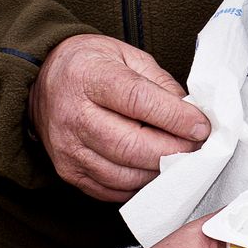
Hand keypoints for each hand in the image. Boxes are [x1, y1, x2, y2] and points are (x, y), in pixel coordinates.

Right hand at [28, 34, 210, 201]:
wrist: (46, 81)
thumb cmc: (94, 66)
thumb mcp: (129, 57)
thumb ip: (162, 85)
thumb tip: (193, 114)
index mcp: (89, 77)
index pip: (139, 101)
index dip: (176, 117)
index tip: (202, 126)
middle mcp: (74, 115)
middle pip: (132, 145)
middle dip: (174, 151)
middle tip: (199, 148)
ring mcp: (68, 148)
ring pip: (125, 174)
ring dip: (161, 172)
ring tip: (182, 161)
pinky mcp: (69, 172)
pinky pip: (113, 189)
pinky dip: (141, 185)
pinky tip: (156, 171)